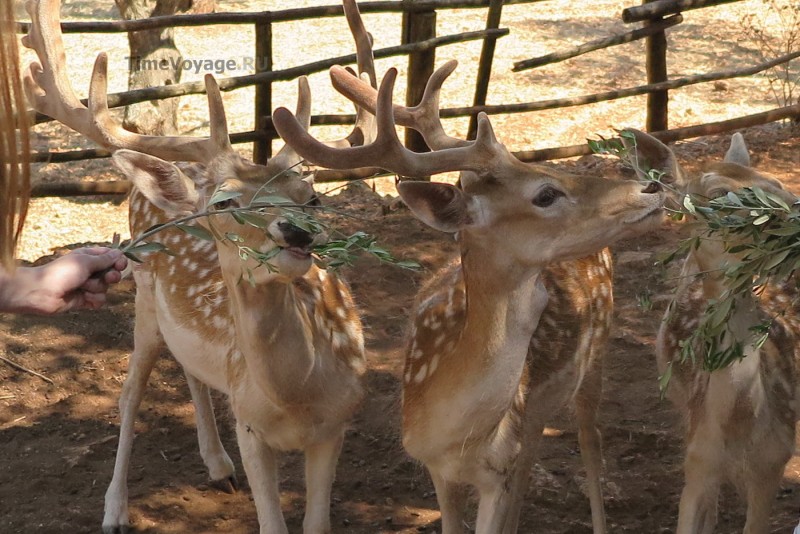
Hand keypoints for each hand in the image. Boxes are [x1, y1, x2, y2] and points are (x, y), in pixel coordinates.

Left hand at [0, 247, 127, 313]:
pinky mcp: (86, 300)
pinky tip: (84, 298)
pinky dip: (94, 300)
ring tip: (83, 287)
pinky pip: (100, 300)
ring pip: (106, 288)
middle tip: (107, 277)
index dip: (118, 261)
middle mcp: (90, 271)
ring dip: (97, 288)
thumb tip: (119, 253)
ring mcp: (88, 286)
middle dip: (111, 276)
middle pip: (112, 273)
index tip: (120, 265)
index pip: (111, 257)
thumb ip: (104, 259)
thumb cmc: (61, 272)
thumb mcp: (84, 261)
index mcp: (89, 257)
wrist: (42, 292)